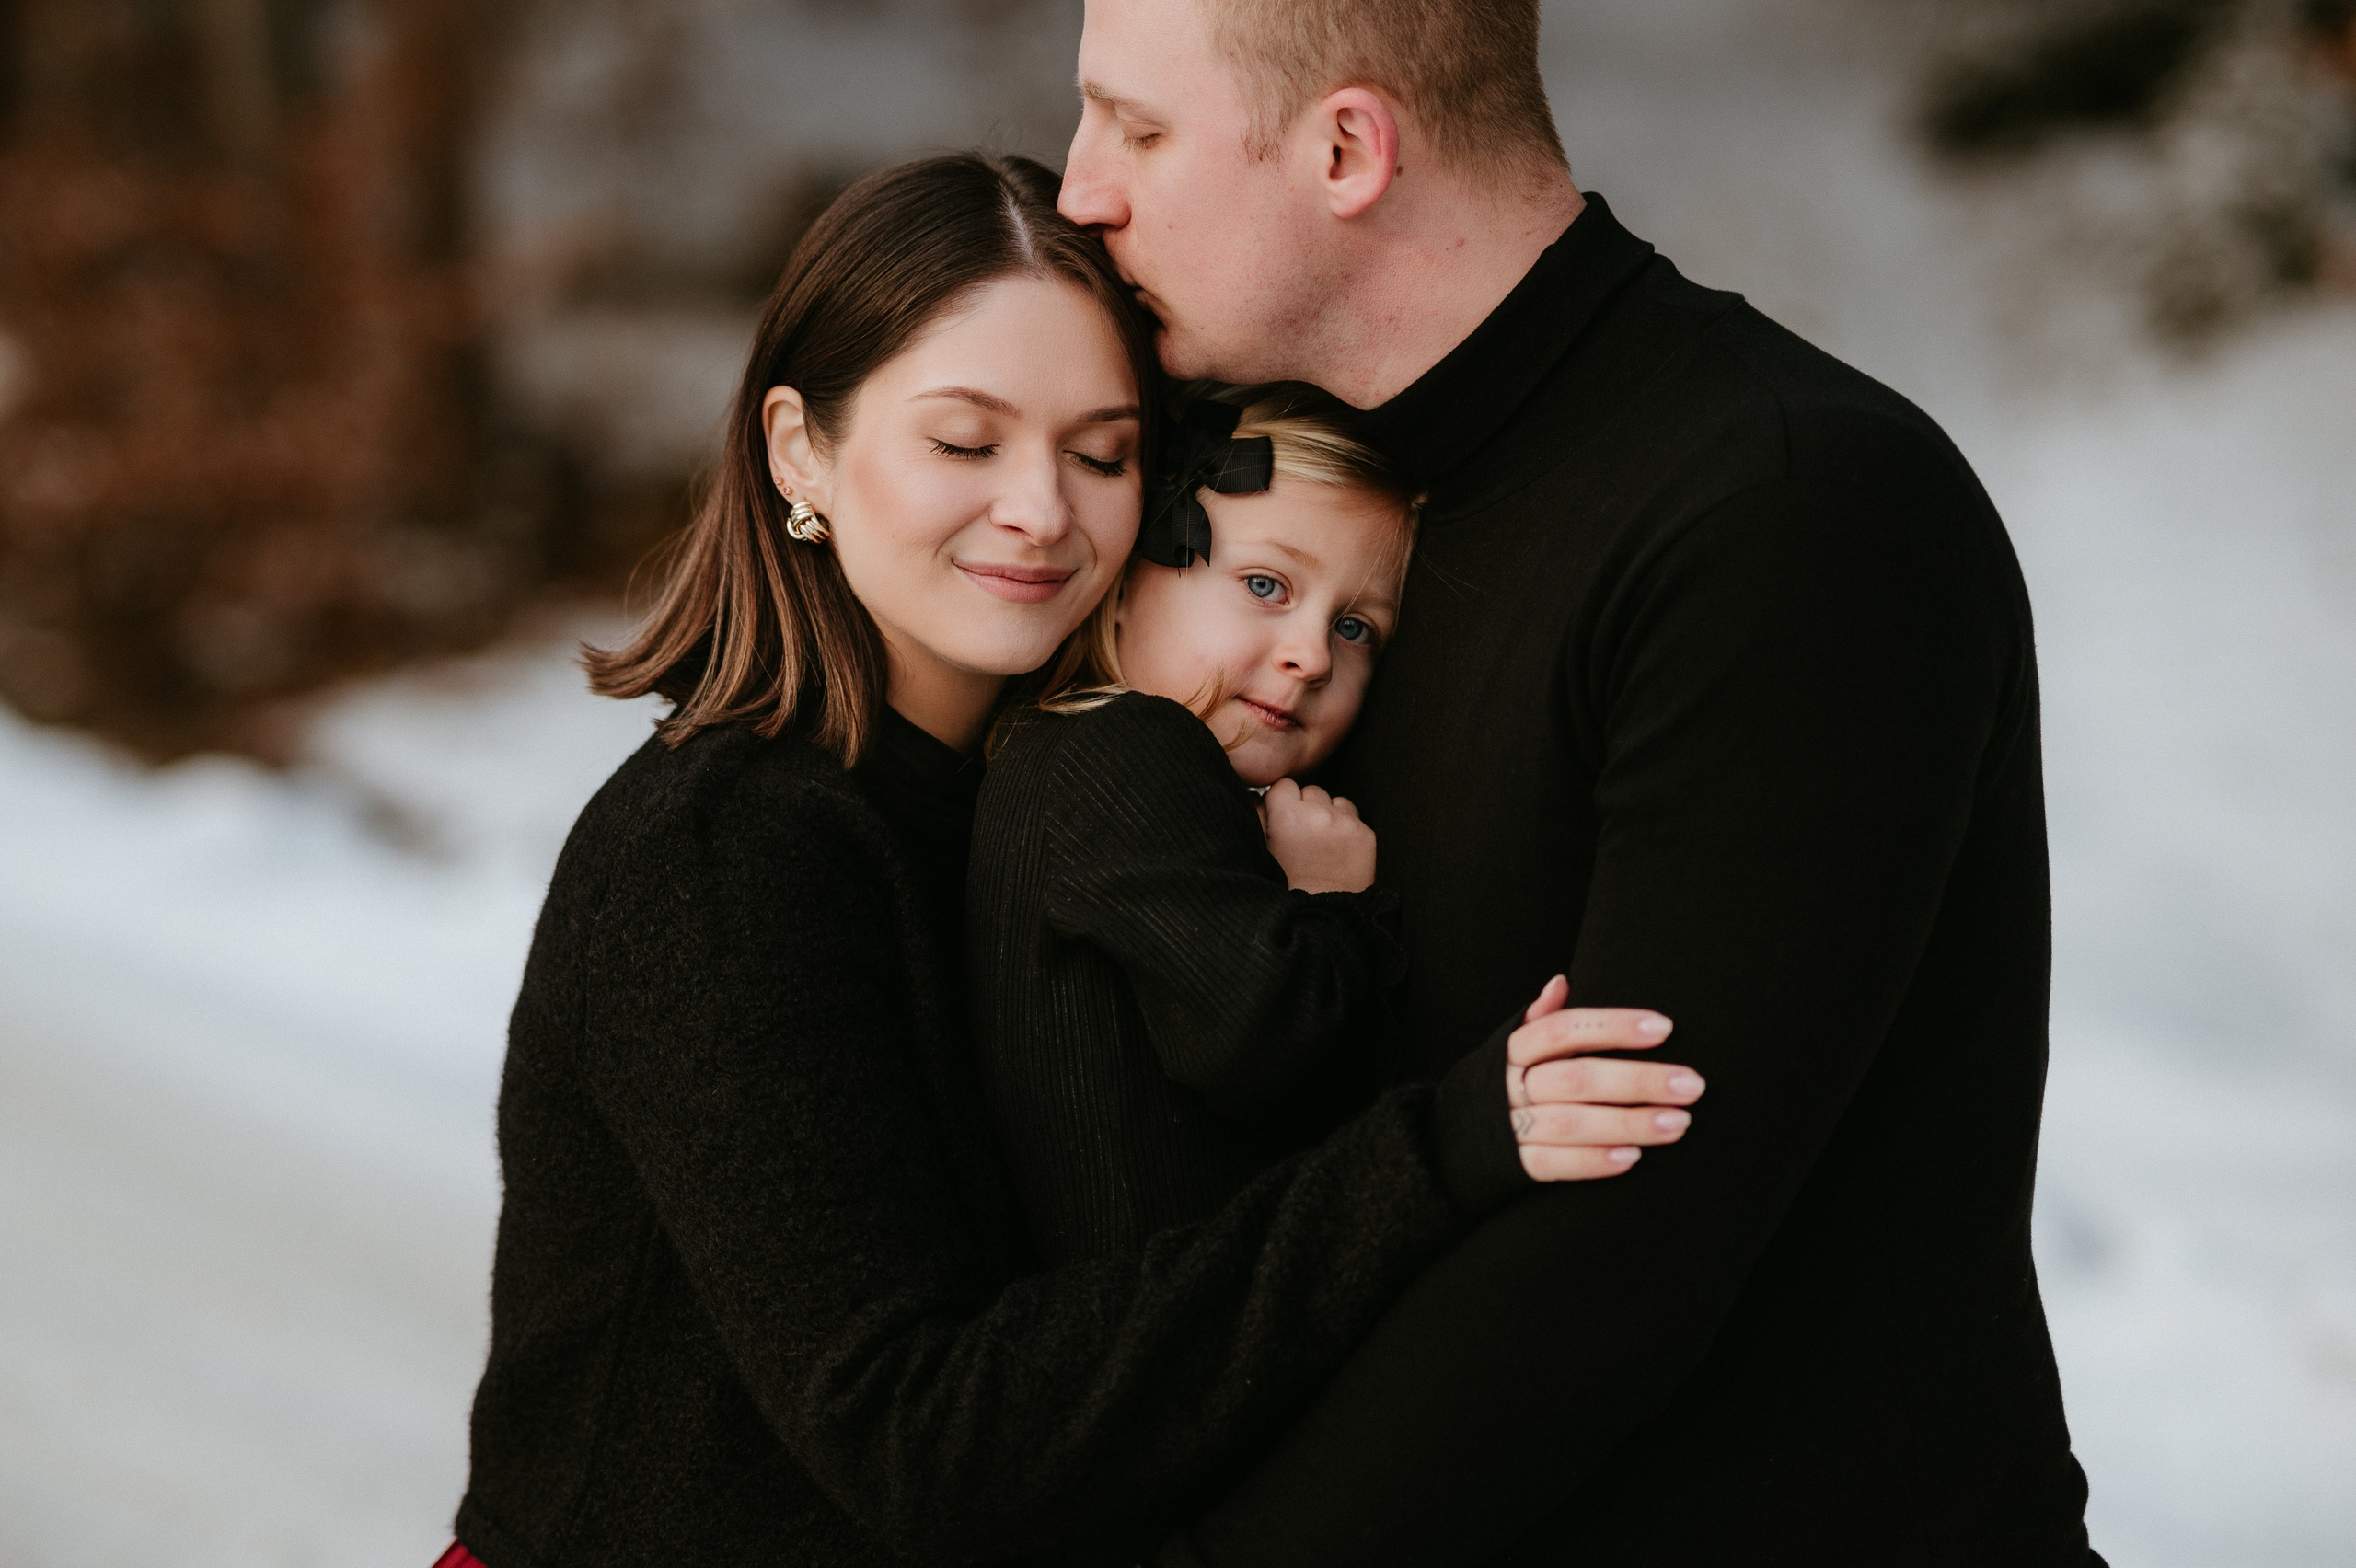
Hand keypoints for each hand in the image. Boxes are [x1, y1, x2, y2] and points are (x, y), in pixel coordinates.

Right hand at [1260, 779, 1376, 893]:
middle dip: (1306, 808)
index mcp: (1288, 816)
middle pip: (1311, 791)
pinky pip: (1355, 819)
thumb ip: (1256, 817)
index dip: (1282, 802)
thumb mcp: (1259, 851)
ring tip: (1321, 844)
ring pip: (1336, 802)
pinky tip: (1337, 852)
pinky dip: (1347, 830)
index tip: (1282, 818)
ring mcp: (1346, 824)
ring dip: (1329, 815)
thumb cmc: (1285, 890)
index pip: (1284, 785)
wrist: (1320, 919)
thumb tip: (1257, 796)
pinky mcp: (1366, 836)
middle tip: (1301, 836)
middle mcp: (1319, 814)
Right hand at [1506, 975, 1705, 1181]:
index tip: (1664, 1027)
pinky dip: (1593, 1161)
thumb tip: (1562, 981)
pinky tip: (1633, 1157)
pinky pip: (1553, 1165)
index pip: (1562, 1030)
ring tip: (1680, 1123)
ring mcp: (1510, 1127)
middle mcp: (1510, 1086)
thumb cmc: (1498, 1086)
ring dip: (1629, 1123)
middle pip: (1577, 1078)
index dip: (1612, 1027)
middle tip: (1692, 1084)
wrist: (1444, 1140)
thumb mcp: (1510, 1047)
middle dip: (1638, 1080)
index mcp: (1513, 1050)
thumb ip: (1540, 1019)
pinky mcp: (1512, 1166)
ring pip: (1573, 1123)